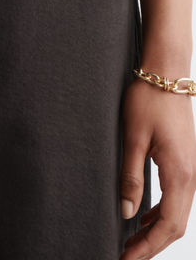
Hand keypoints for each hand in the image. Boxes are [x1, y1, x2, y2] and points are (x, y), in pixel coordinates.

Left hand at [119, 77, 195, 259]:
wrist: (166, 73)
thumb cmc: (148, 100)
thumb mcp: (132, 137)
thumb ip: (130, 176)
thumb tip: (126, 212)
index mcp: (180, 173)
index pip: (168, 226)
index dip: (147, 248)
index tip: (126, 259)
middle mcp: (191, 176)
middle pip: (176, 225)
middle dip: (152, 245)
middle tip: (125, 255)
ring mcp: (192, 169)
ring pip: (178, 213)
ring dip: (157, 231)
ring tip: (131, 241)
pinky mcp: (185, 161)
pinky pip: (178, 197)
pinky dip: (162, 213)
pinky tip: (144, 216)